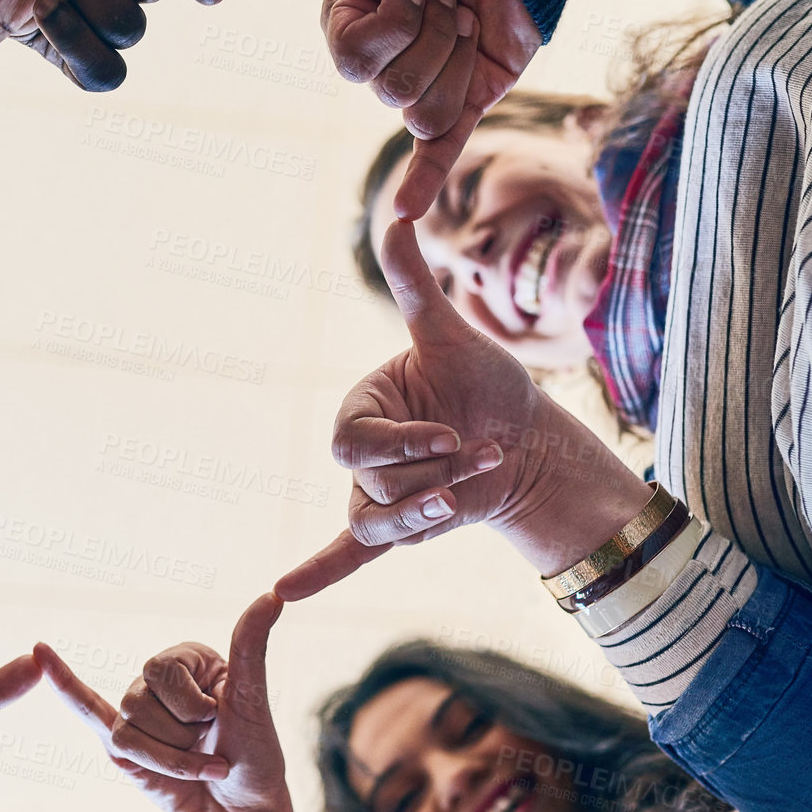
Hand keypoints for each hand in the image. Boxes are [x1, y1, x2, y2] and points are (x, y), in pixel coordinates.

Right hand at [36, 594, 289, 811]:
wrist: (242, 811)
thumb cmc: (255, 756)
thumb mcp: (253, 699)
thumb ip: (251, 645)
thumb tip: (272, 594)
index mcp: (187, 658)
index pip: (160, 670)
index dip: (191, 704)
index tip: (221, 718)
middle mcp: (157, 680)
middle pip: (139, 701)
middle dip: (182, 736)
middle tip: (211, 748)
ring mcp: (135, 712)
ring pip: (128, 733)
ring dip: (169, 760)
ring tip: (197, 767)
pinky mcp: (121, 744)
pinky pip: (87, 710)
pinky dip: (64, 683)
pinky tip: (40, 654)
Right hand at [215, 0, 539, 219]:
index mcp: (348, 26)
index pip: (353, 63)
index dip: (391, 25)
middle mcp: (381, 60)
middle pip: (391, 90)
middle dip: (430, 34)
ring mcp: (425, 82)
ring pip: (425, 111)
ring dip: (455, 55)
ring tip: (466, 15)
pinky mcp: (468, 99)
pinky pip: (439, 151)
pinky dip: (422, 184)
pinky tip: (406, 216)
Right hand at [274, 223, 652, 600]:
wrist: (528, 438)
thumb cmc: (486, 383)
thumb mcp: (451, 336)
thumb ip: (415, 288)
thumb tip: (397, 218)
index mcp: (361, 408)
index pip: (355, 440)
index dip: (402, 442)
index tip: (451, 433)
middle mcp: (360, 456)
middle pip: (369, 484)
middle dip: (428, 473)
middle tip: (476, 455)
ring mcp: (376, 493)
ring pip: (375, 521)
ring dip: (423, 512)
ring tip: (461, 496)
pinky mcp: (398, 527)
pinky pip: (350, 552)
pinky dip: (318, 571)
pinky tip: (284, 592)